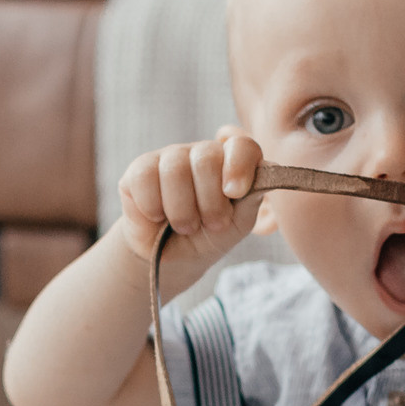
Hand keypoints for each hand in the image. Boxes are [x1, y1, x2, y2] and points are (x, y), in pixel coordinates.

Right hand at [116, 127, 264, 291]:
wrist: (173, 259)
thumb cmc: (209, 237)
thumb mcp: (237, 224)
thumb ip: (252, 198)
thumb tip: (265, 172)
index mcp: (231, 162)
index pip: (241, 146)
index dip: (239, 166)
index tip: (234, 193)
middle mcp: (201, 154)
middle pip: (207, 157)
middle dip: (210, 201)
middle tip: (209, 224)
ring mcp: (170, 158)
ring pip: (175, 169)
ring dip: (182, 210)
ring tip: (185, 227)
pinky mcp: (139, 170)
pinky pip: (145, 178)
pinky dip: (153, 206)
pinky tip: (157, 217)